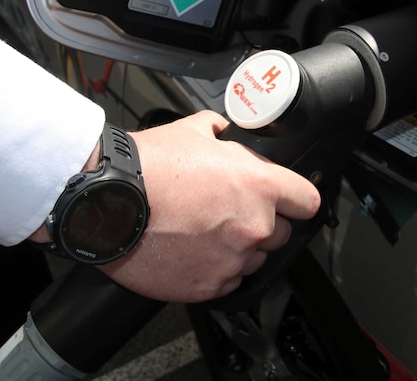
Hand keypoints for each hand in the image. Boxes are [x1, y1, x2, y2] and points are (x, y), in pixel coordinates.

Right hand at [100, 110, 320, 302]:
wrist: (108, 203)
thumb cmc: (147, 167)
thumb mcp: (191, 131)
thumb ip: (220, 132)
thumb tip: (224, 130)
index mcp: (259, 185)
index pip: (308, 200)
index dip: (297, 198)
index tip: (291, 201)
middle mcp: (254, 226)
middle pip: (282, 234)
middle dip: (263, 223)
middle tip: (229, 212)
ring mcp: (233, 260)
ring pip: (254, 259)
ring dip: (239, 248)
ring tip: (204, 232)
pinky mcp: (208, 286)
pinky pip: (227, 281)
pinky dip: (215, 270)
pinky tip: (192, 250)